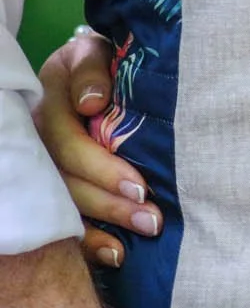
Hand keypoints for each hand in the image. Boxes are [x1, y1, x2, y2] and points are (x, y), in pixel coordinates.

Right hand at [34, 32, 160, 267]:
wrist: (90, 69)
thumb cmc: (99, 61)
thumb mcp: (94, 53)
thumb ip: (91, 71)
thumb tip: (91, 102)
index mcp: (46, 107)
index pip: (68, 145)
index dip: (102, 168)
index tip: (141, 187)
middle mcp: (38, 143)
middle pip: (67, 182)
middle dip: (111, 205)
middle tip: (152, 220)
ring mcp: (43, 168)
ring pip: (65, 205)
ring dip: (103, 227)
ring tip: (137, 242)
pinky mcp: (52, 188)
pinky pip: (64, 220)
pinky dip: (89, 241)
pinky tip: (115, 254)